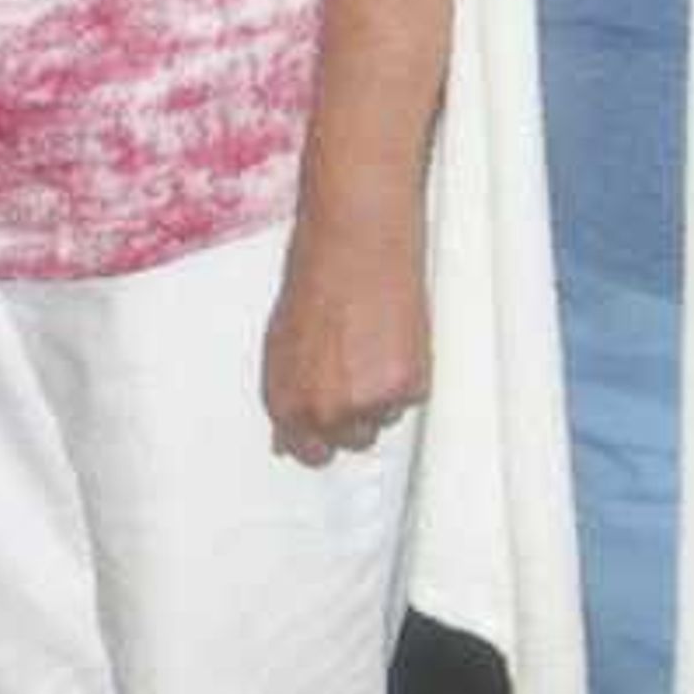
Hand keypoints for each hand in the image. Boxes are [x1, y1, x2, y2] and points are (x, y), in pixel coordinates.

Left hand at [262, 206, 430, 467]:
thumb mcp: (282, 342)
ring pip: (383, 419)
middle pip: (350, 441)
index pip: (307, 451)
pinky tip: (391, 336)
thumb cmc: (315, 279)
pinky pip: (411, 398)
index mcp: (287, 401)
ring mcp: (366, 403)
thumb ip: (288, 393)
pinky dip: (407, 374)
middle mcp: (324, 411)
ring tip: (370, 342)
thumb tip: (287, 435)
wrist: (355, 242)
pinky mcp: (406, 388)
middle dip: (354, 413)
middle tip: (355, 367)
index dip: (320, 438)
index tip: (329, 427)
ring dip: (382, 393)